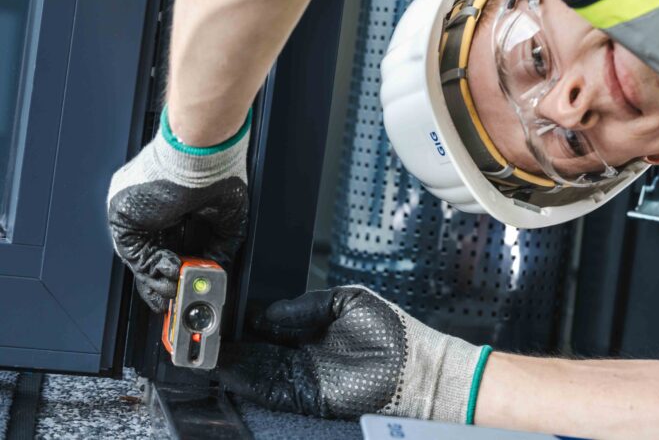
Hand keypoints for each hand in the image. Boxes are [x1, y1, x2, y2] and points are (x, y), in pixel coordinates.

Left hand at [107, 107, 249, 312]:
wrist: (201, 152)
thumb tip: (218, 269)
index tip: (189, 289)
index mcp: (178, 208)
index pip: (174, 247)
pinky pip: (132, 252)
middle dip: (167, 282)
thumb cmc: (216, 171)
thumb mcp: (229, 219)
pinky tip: (172, 271)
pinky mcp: (125, 217)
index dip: (182, 271)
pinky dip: (150, 267)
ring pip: (143, 259)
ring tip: (178, 290)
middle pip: (156, 256)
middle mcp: (156, 212)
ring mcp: (139, 215)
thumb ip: (223, 247)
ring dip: (159, 279)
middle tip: (180, 299)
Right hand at [219, 286, 489, 421]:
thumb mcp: (346, 301)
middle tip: (201, 333)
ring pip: (256, 370)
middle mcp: (302, 353)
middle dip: (229, 343)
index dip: (244, 320)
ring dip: (230, 363)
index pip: (267, 324)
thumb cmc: (391, 330)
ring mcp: (303, 377)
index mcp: (310, 328)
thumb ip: (306, 304)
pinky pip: (270, 389)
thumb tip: (270, 310)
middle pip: (256, 349)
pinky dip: (247, 382)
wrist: (416, 367)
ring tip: (204, 351)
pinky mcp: (307, 398)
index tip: (220, 311)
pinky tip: (227, 369)